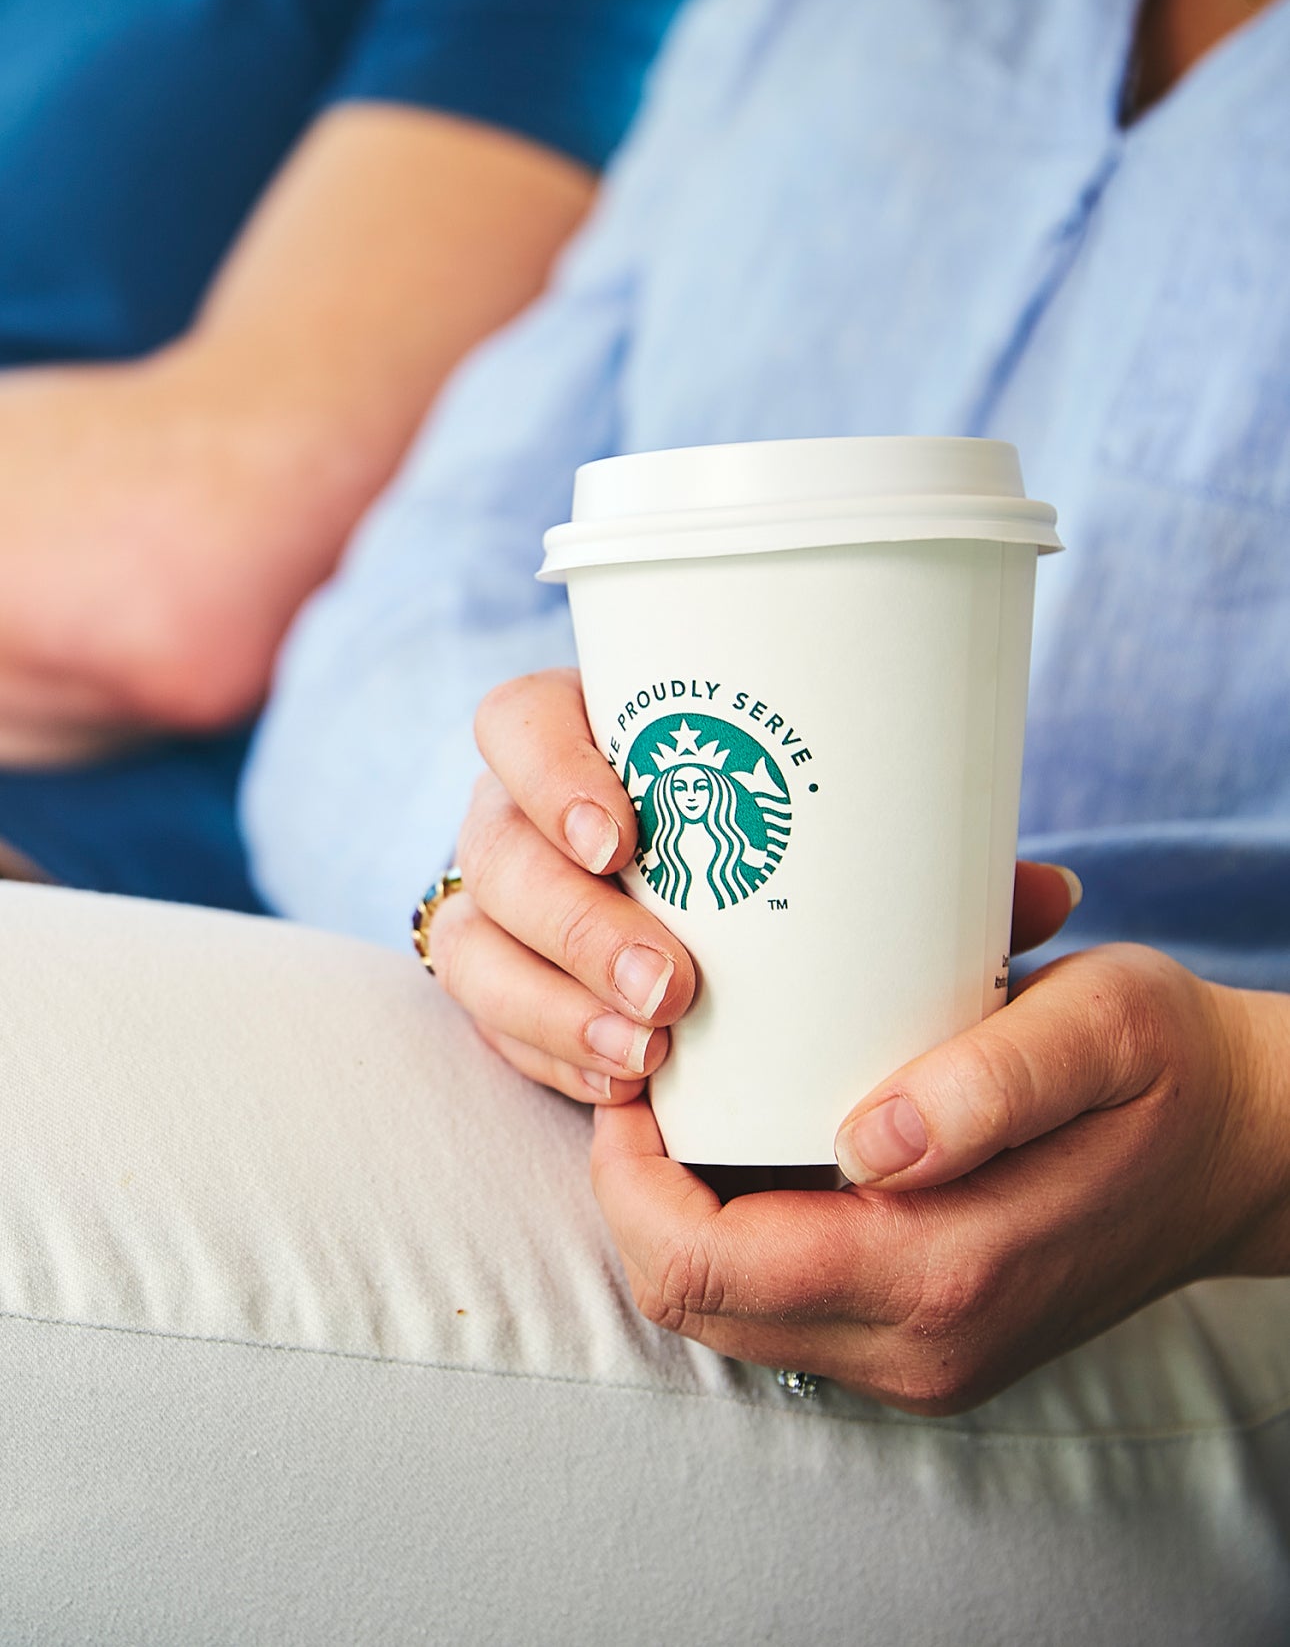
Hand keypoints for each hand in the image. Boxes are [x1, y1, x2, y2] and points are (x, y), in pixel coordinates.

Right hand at [439, 669, 1072, 1104]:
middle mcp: (524, 815)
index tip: (625, 834)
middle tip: (673, 986)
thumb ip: (915, 861)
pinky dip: (549, 1056)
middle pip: (499, 848)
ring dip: (556, 1006)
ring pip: (479, 941)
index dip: (549, 768)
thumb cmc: (771, 845)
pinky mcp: (506, 982)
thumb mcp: (828, 839)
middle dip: (576, 924)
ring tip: (649, 1058)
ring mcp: (505, 902)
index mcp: (589, 737)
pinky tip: (621, 1089)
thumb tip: (1051, 894)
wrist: (693, 904)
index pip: (519, 719)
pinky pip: (489, 1020)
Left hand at [592, 944, 1289, 1411]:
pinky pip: (780, 1310)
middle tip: (652, 1086)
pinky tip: (758, 1150)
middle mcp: (921, 1345)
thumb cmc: (1168, 1067)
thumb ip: (988, 1085)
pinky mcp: (926, 1345)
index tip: (637, 1081)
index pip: (708, 1263)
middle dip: (639, 1196)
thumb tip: (866, 1139)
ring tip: (695, 1107)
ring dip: (682, 1218)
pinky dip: (738, 1238)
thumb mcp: (1101, 1029)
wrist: (1243, 1150)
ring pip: (727, 1314)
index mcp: (947, 1271)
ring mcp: (921, 1360)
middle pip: (696, 1301)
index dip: (632, 1176)